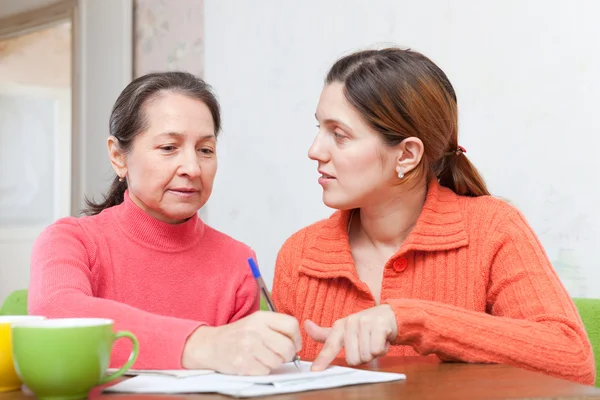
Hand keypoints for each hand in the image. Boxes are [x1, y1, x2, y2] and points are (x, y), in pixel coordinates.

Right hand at [182, 311, 301, 374]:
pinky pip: (265, 371)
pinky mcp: (243, 364)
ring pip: (277, 361)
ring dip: (274, 363)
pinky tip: (254, 363)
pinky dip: (263, 370)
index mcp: (261, 317)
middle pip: (287, 347)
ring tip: (263, 357)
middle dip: (288, 354)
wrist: (210, 345)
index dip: (297, 338)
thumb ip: (276, 327)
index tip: (295, 344)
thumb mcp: (255, 322)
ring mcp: (248, 347)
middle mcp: (255, 330)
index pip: (291, 325)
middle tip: (281, 355)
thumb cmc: (237, 335)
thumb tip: (297, 341)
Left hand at [306, 304, 397, 370]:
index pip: (330, 346)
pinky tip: (382, 339)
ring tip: (374, 341)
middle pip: (352, 359)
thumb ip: (326, 333)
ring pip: (365, 356)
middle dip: (362, 357)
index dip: (322, 360)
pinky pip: (376, 350)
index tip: (315, 371)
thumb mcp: (344, 329)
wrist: (389, 315)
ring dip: (373, 353)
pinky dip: (382, 349)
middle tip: (366, 345)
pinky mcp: (379, 325)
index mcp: (340, 326)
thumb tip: (306, 325)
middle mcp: (350, 323)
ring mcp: (364, 323)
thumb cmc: (365, 325)